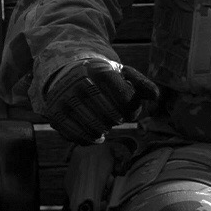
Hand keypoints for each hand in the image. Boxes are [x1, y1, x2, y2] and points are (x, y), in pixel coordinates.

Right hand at [40, 58, 158, 144]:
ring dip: (103, 130)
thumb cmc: (101, 78)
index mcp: (101, 71)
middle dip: (117, 120)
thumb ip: (140, 84)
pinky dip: (88, 140)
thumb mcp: (121, 74)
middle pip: (110, 114)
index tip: (129, 112)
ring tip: (105, 126)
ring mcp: (65, 99)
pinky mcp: (54, 113)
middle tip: (116, 120)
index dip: (132, 110)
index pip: (125, 98)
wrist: (66, 73)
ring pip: (92, 126)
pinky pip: (75, 135)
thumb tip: (155, 98)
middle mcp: (80, 82)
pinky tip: (96, 137)